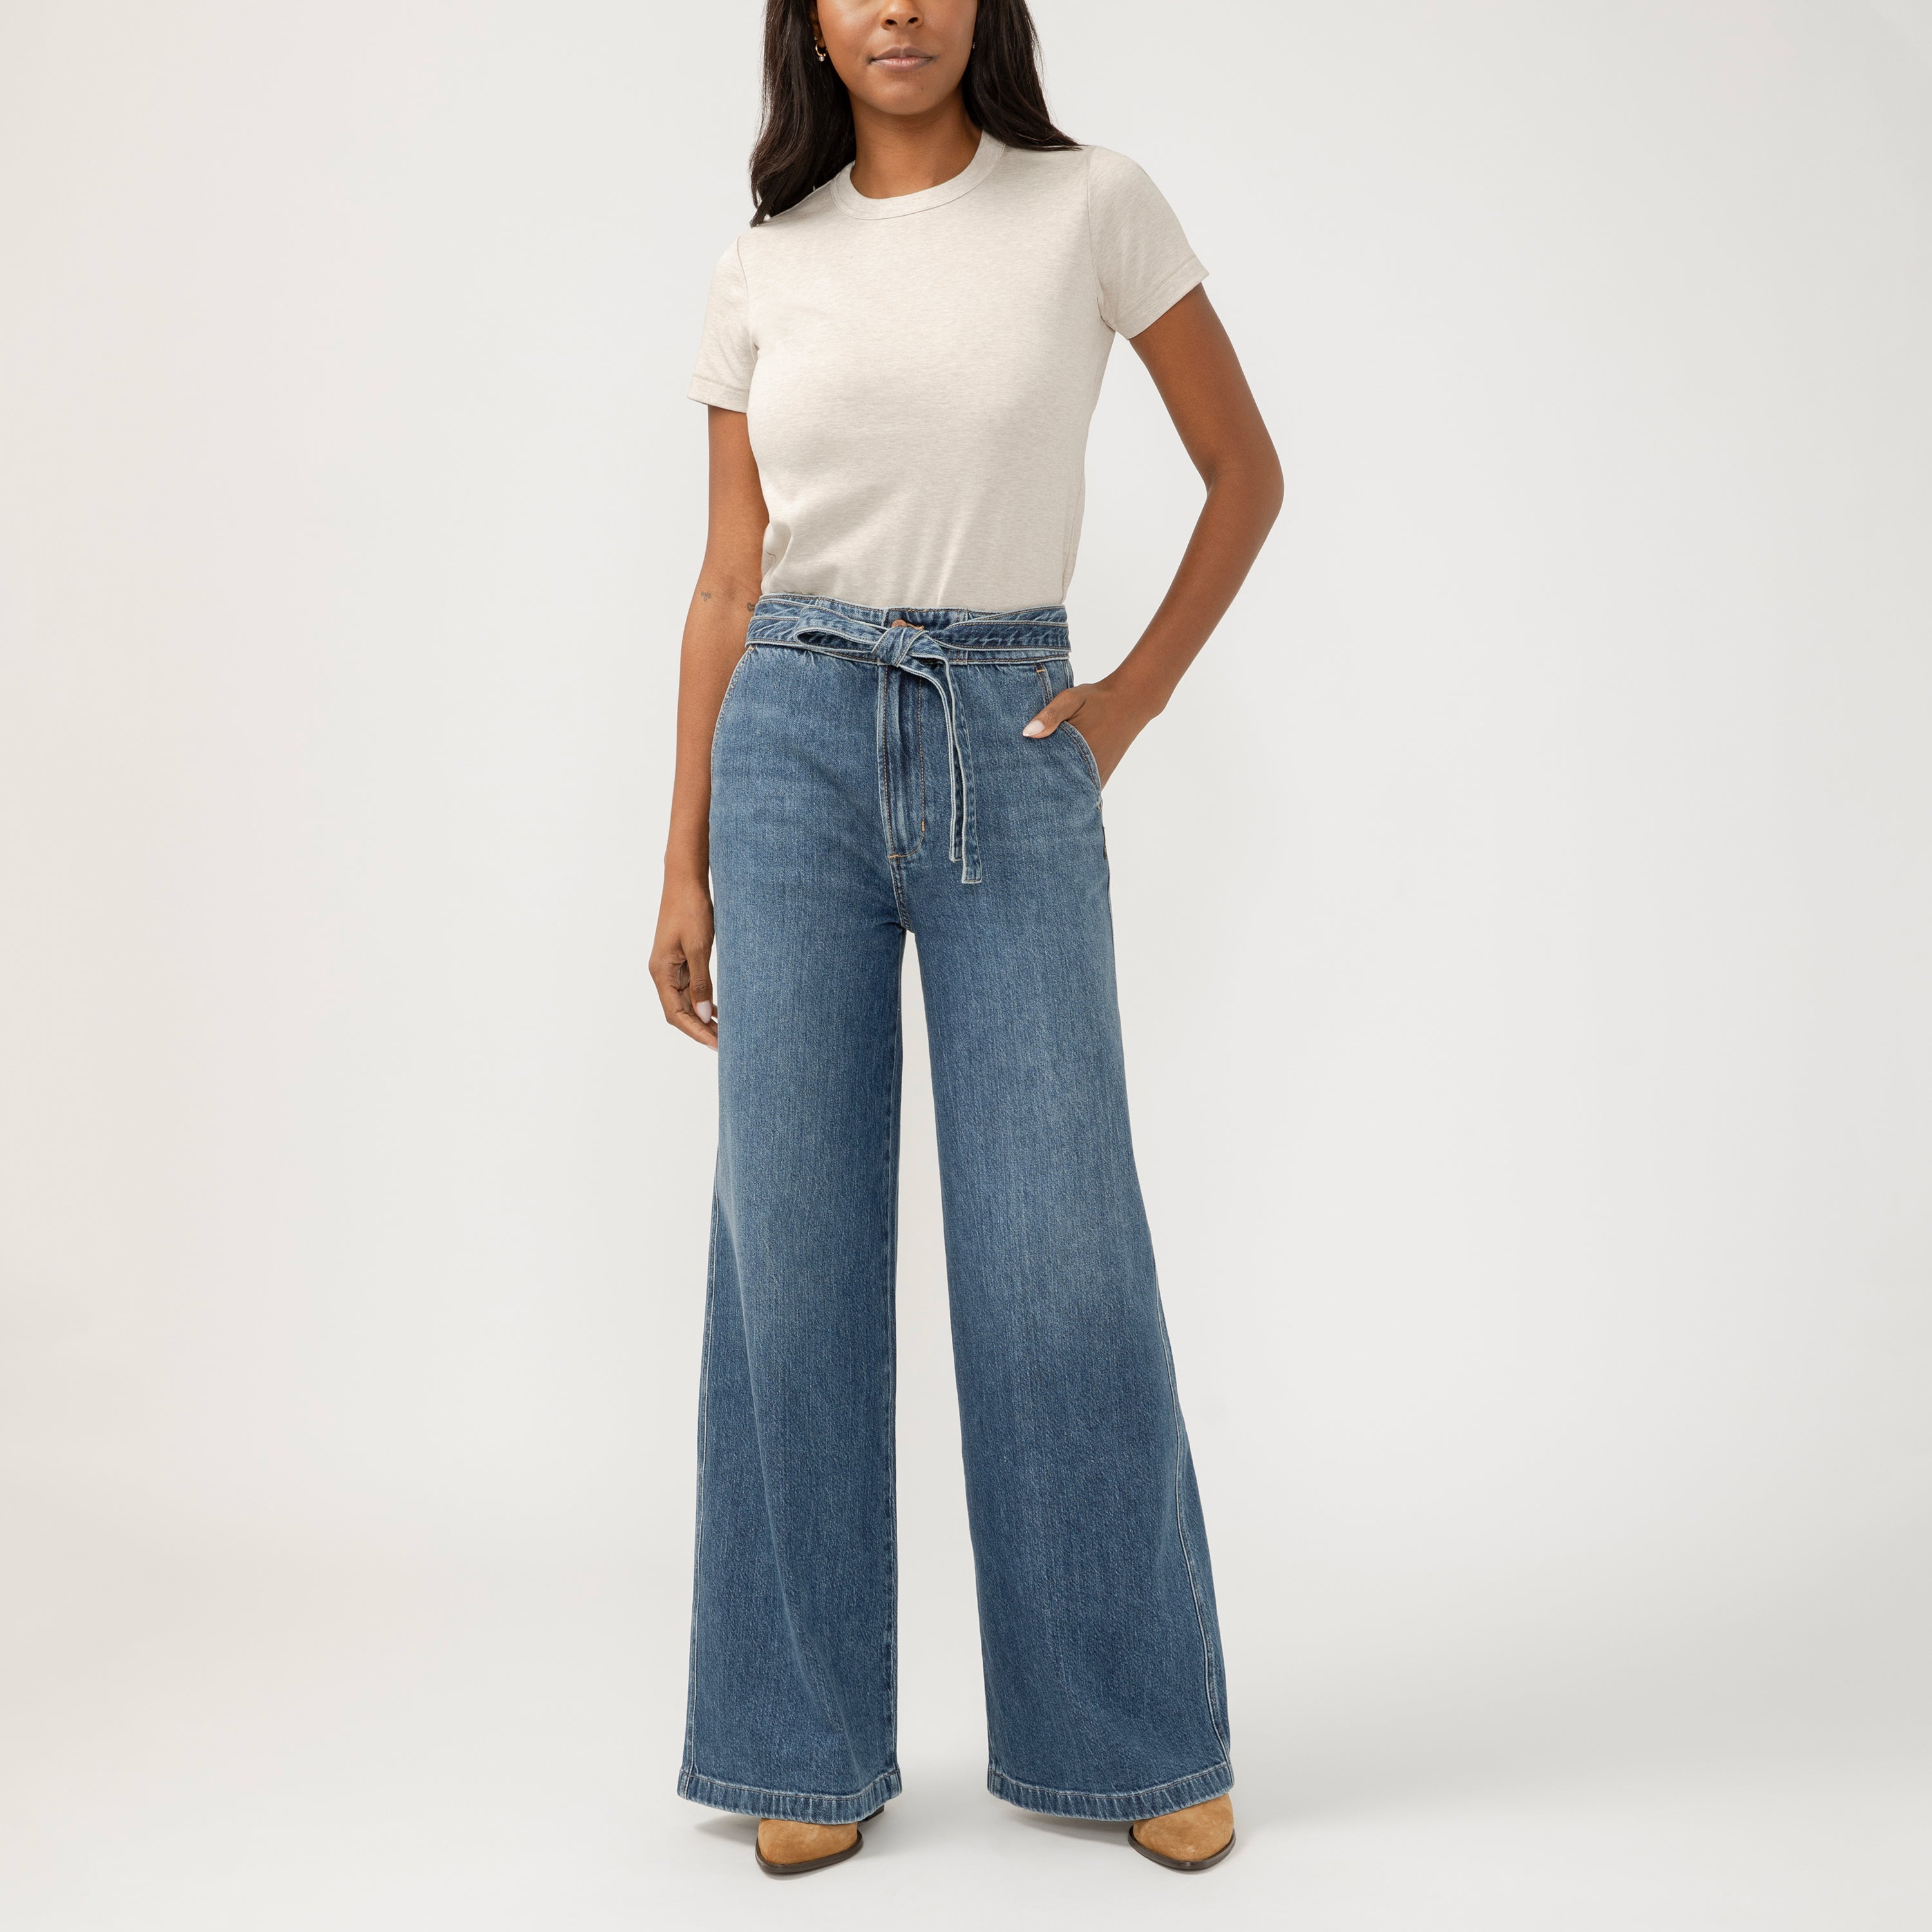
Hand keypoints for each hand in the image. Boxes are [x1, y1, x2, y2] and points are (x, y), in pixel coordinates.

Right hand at [650, 872, 717, 1049]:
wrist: (685, 881)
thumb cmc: (691, 910)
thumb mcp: (699, 948)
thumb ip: (701, 983)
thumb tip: (703, 1015)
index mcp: (661, 972)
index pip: (676, 1014)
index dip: (696, 1032)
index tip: (717, 1044)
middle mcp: (662, 972)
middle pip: (679, 1012)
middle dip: (701, 1029)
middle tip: (726, 1043)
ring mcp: (670, 966)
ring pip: (685, 1001)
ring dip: (702, 1017)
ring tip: (725, 1031)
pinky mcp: (679, 959)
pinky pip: (689, 987)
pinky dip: (702, 1000)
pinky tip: (717, 1009)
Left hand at [1021, 677, 1153, 785]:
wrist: (1130, 701)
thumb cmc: (1097, 699)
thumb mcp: (1071, 699)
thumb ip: (1050, 715)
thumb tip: (1027, 733)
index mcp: (1079, 753)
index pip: (1047, 776)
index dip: (1031, 778)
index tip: (1016, 777)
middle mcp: (1091, 771)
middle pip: (1059, 788)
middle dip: (1041, 786)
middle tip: (1022, 784)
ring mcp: (1098, 776)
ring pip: (1071, 790)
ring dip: (1057, 787)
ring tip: (1037, 782)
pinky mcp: (1103, 775)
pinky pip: (1083, 787)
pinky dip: (1070, 785)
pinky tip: (1057, 777)